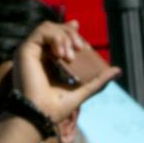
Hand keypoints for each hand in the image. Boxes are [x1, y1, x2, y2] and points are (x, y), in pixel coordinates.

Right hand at [13, 19, 120, 139]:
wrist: (41, 115)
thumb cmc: (57, 107)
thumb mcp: (83, 89)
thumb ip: (98, 79)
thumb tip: (118, 70)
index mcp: (48, 60)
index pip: (58, 36)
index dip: (69, 29)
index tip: (80, 32)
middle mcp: (38, 54)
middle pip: (56, 29)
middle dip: (72, 34)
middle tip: (81, 48)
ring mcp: (31, 51)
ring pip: (49, 27)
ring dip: (65, 37)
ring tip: (71, 56)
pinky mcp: (25, 50)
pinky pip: (42, 31)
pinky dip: (56, 38)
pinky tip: (61, 54)